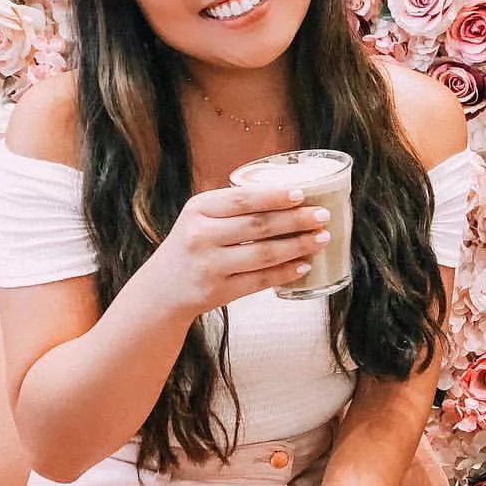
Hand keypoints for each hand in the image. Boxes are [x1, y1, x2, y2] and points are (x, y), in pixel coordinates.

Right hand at [148, 183, 330, 317]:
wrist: (162, 289)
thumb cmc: (191, 245)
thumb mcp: (200, 217)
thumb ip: (234, 207)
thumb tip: (290, 196)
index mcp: (198, 209)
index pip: (242, 199)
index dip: (274, 196)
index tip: (301, 194)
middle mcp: (201, 236)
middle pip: (258, 226)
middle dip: (296, 220)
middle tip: (323, 215)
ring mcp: (209, 266)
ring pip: (263, 254)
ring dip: (297, 246)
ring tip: (321, 238)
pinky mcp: (218, 291)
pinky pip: (260, 280)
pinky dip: (285, 272)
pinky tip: (304, 265)